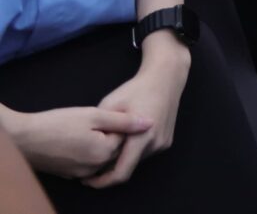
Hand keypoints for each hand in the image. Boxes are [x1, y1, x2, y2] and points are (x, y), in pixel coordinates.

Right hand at [3, 106, 148, 180]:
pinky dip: (87, 149)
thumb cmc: (57, 124)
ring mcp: (79, 173)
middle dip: (111, 133)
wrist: (23, 139)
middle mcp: (94, 168)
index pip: (124, 137)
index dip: (118, 121)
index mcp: (103, 154)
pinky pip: (87, 161)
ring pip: (100, 155)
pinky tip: (76, 136)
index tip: (110, 111)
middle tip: (96, 118)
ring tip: (85, 126)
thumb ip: (124, 121)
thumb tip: (150, 123)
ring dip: (99, 141)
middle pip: (114, 148)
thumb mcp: (93, 115)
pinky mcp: (68, 173)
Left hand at [84, 39, 187, 187]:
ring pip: (135, 160)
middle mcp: (155, 144)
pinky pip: (144, 153)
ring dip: (121, 157)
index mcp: (142, 137)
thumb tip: (88, 151)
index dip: (102, 182)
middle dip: (108, 167)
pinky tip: (124, 138)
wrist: (166, 78)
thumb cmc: (135, 90)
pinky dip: (132, 151)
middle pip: (126, 166)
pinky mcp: (166, 141)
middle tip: (90, 161)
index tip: (86, 180)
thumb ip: (102, 130)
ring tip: (108, 145)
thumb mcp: (111, 105)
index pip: (121, 173)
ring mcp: (163, 143)